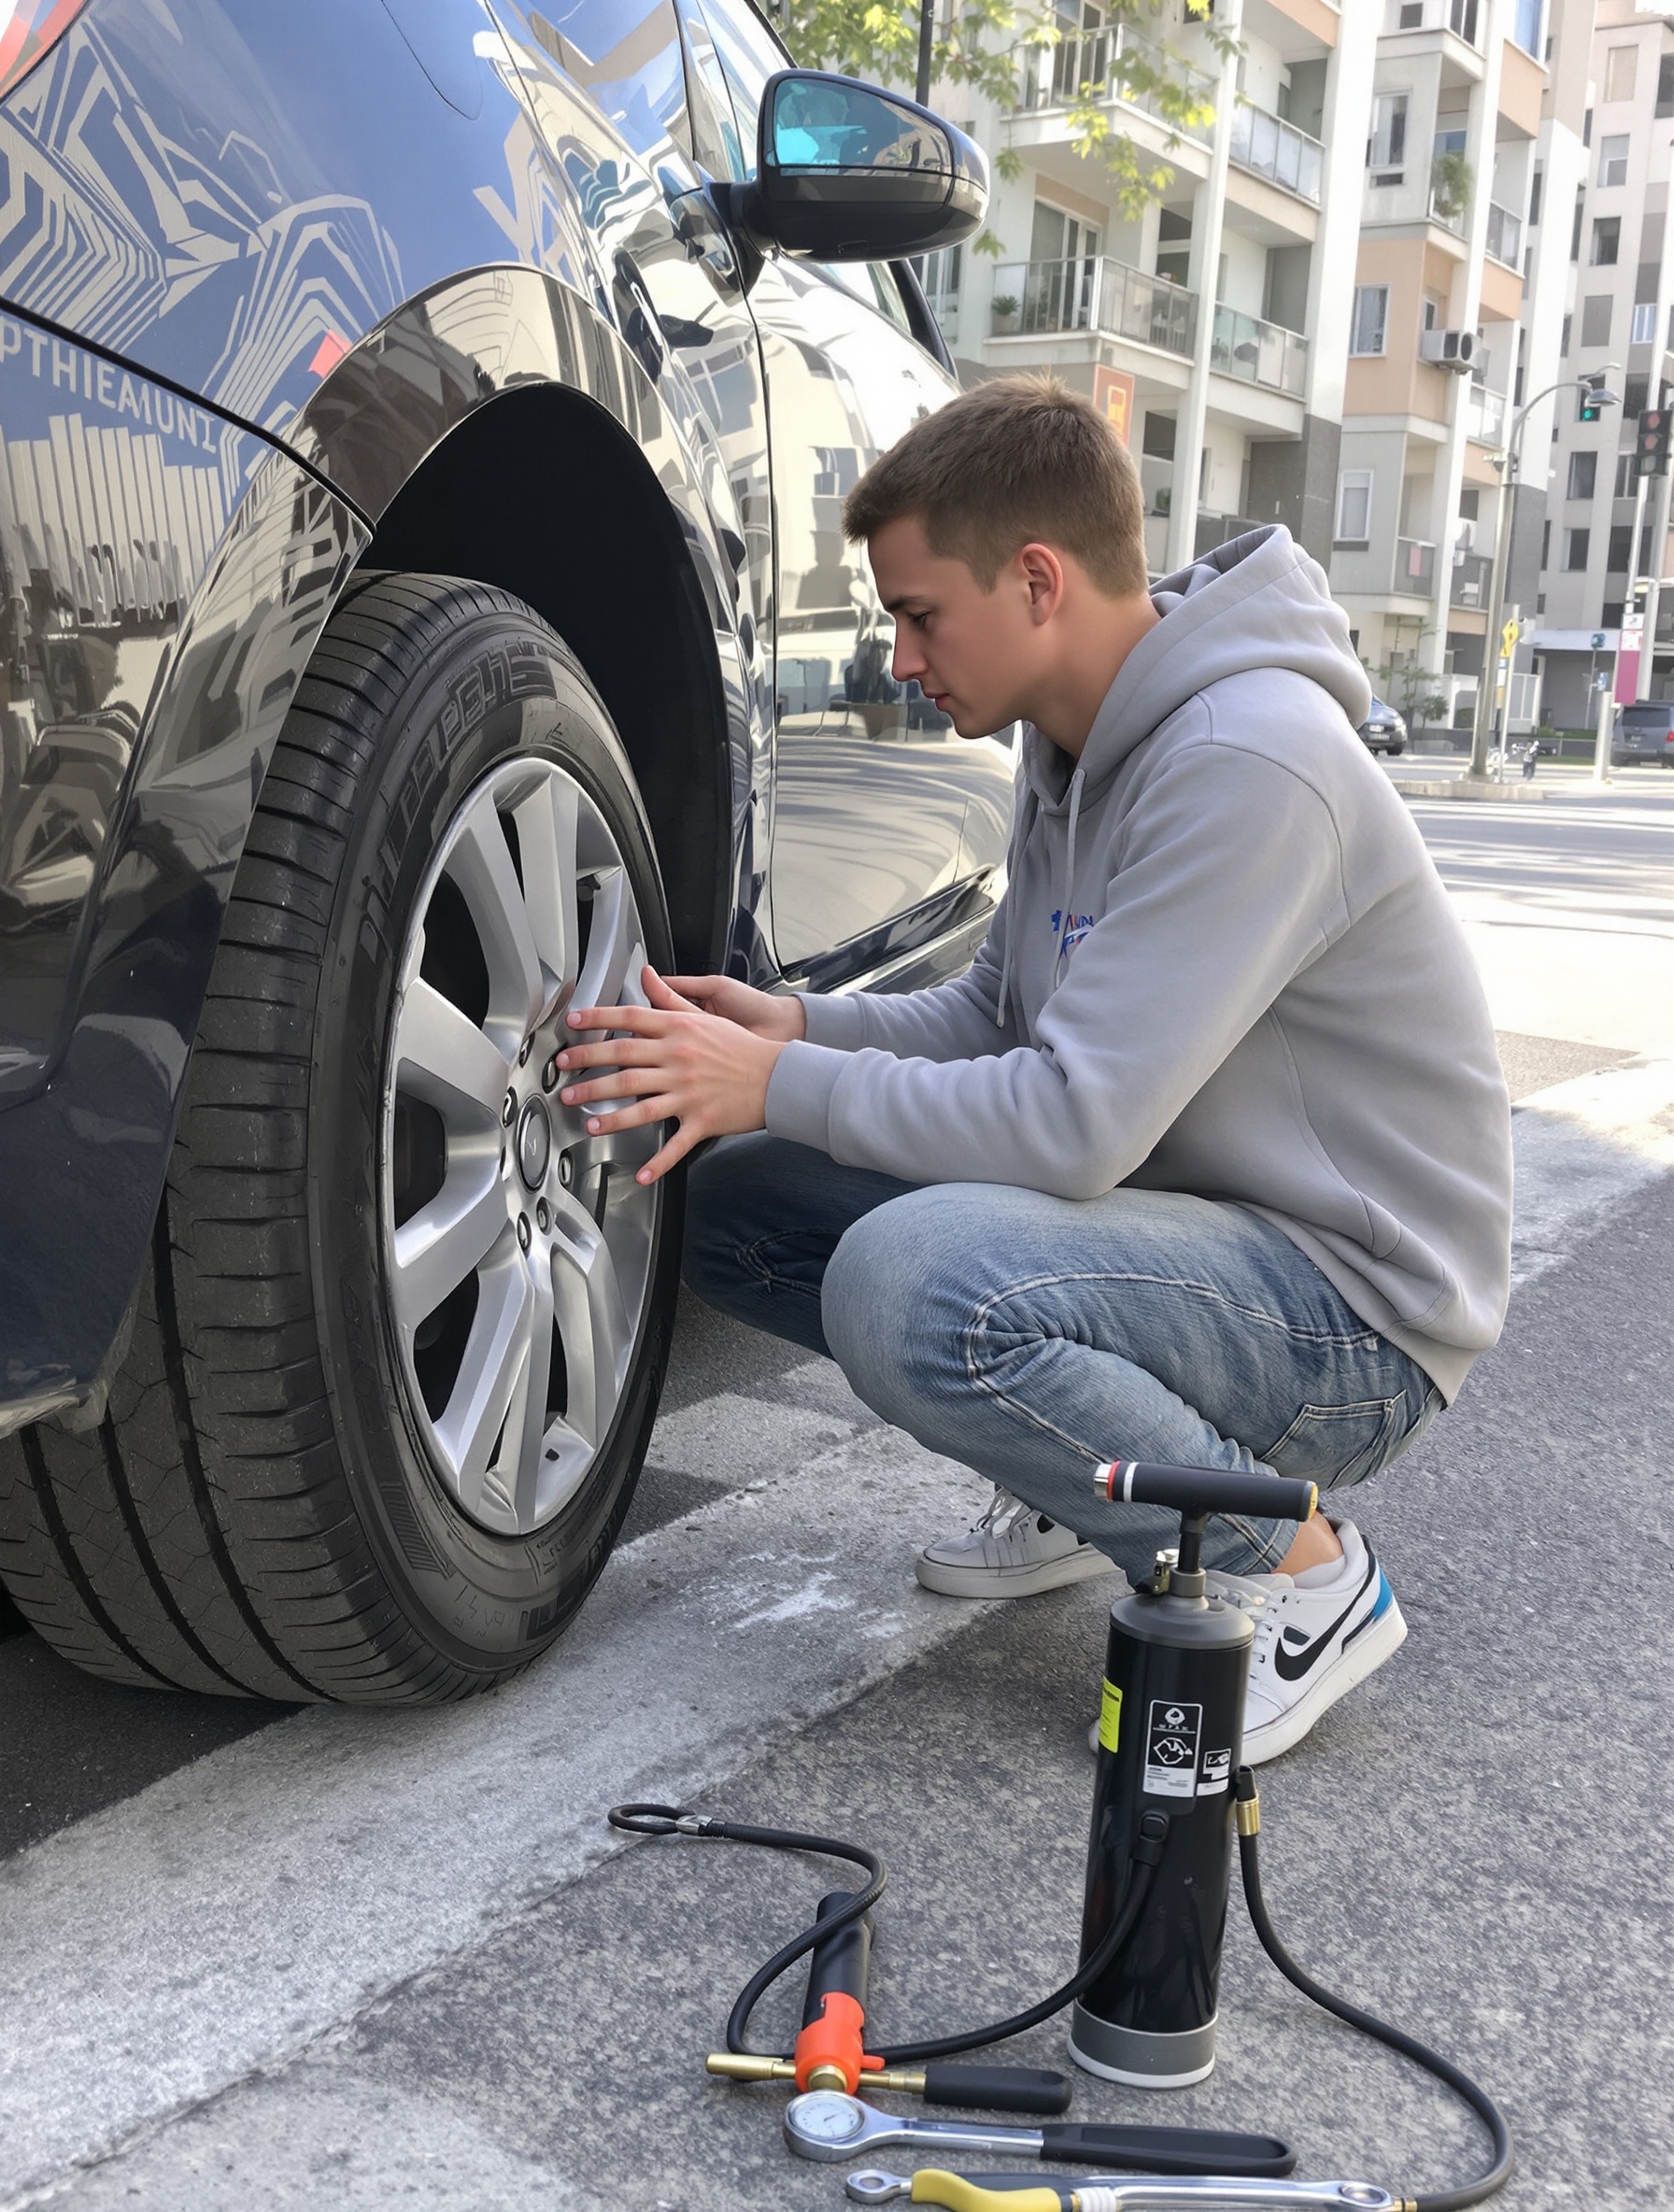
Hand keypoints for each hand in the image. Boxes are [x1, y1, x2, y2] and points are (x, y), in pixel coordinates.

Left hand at [556, 968, 789, 1183]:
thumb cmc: (741, 1048)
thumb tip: (645, 976)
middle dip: (587, 1069)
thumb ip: (670, 1000)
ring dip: (608, 1116)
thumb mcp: (705, 1017)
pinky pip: (675, 1145)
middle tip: (563, 1076)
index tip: (571, 1026)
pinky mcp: (701, 1120)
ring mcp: (689, 1092)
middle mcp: (679, 1059)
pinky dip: (658, 1163)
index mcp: (678, 1031)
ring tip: (587, 1121)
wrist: (777, 1076)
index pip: (629, 1020)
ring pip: (639, 1105)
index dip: (596, 1021)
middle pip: (623, 1062)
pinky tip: (641, 1174)